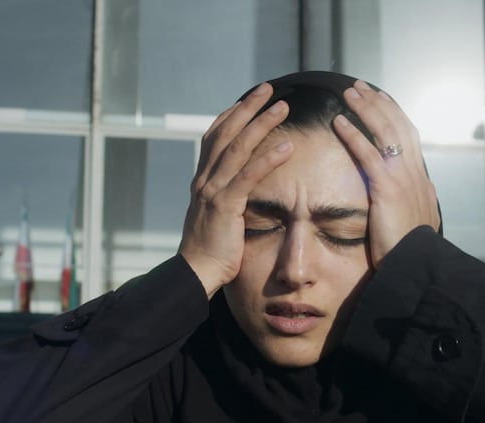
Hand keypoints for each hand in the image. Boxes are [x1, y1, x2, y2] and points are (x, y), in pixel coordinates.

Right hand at [179, 83, 292, 297]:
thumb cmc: (211, 249)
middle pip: (225, 133)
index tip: (247, 99)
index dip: (230, 115)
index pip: (214, 137)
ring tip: (282, 108)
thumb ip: (226, 196)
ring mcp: (213, 191)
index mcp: (202, 180)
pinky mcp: (225, 206)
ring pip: (237, 148)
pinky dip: (268, 159)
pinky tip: (287, 147)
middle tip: (268, 89)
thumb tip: (240, 188)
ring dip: (261, 124)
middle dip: (247, 108)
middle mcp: (204, 180)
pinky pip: (248, 176)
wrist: (196, 272)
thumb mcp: (216, 215)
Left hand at [332, 80, 440, 266]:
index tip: (381, 98)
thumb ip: (426, 198)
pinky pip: (368, 154)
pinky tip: (340, 121)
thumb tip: (430, 187)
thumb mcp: (426, 217)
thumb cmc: (416, 247)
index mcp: (421, 177)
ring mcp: (402, 178)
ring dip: (365, 109)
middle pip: (397, 125)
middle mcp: (414, 172)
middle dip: (378, 103)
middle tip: (360, 86)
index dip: (394, 114)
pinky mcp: (387, 189)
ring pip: (384, 132)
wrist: (418, 263)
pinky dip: (354, 135)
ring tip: (349, 94)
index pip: (408, 135)